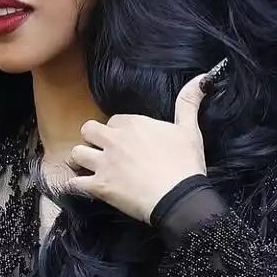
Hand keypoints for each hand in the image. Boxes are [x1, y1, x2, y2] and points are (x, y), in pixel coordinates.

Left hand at [64, 68, 215, 223]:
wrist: (179, 198)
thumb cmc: (185, 164)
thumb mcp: (190, 129)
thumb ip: (189, 102)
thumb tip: (202, 78)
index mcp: (132, 123)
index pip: (114, 120)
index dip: (118, 131)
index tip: (128, 143)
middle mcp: (114, 140)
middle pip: (88, 130)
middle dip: (93, 139)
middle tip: (104, 152)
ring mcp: (104, 163)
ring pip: (76, 153)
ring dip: (82, 161)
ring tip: (90, 169)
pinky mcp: (99, 187)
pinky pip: (73, 183)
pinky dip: (75, 186)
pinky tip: (81, 187)